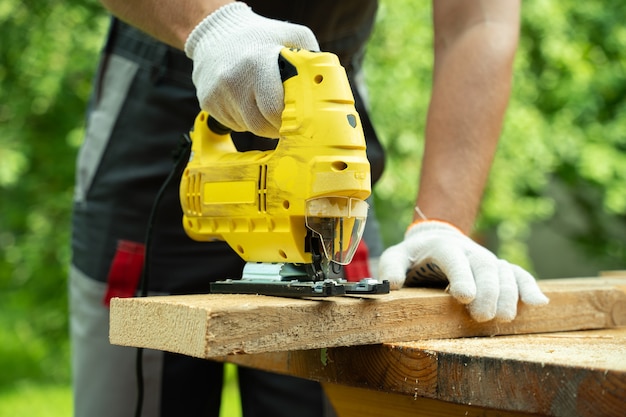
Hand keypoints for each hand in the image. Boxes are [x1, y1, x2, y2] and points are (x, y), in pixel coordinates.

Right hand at [184, 2, 318, 137]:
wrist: (216, 31)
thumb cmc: (260, 36)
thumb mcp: (291, 36)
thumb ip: (311, 60)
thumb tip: (327, 90)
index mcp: (257, 63)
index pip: (274, 109)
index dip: (289, 120)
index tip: (298, 120)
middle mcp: (233, 80)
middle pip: (260, 125)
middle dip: (277, 127)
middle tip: (287, 121)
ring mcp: (217, 93)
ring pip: (247, 127)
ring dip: (261, 123)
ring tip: (264, 102)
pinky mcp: (207, 102)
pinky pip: (233, 124)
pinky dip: (244, 119)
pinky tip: (246, 100)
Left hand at [378, 220, 548, 321]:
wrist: (435, 240)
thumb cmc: (413, 255)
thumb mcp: (396, 256)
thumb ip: (391, 268)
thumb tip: (393, 285)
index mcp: (443, 247)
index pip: (454, 259)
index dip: (461, 276)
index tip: (464, 296)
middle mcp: (470, 251)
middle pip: (485, 266)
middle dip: (488, 291)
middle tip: (483, 317)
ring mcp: (487, 259)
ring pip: (504, 271)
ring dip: (509, 294)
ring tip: (504, 318)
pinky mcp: (499, 268)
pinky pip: (518, 274)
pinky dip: (529, 287)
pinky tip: (538, 304)